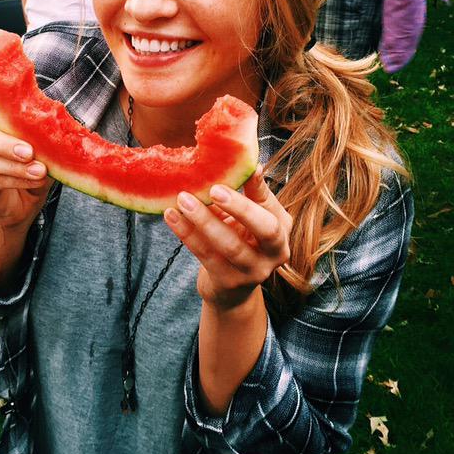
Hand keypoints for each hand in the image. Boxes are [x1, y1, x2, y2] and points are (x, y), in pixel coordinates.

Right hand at [0, 114, 51, 231]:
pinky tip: (34, 181)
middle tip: (29, 152)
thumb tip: (59, 134)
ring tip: (40, 171)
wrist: (22, 206)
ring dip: (16, 166)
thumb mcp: (43, 151)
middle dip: (6, 143)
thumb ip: (44, 140)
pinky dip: (16, 180)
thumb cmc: (33, 169)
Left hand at [164, 170, 291, 309]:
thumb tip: (252, 163)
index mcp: (282, 229)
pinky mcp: (229, 282)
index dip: (258, 188)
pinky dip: (187, 234)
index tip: (243, 168)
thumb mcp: (249, 217)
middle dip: (239, 208)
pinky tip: (171, 216)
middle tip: (213, 189)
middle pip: (264, 229)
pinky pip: (206, 255)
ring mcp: (254, 271)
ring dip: (204, 220)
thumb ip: (250, 193)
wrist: (231, 289)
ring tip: (182, 199)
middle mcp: (276, 253)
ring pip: (230, 245)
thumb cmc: (240, 240)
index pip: (273, 206)